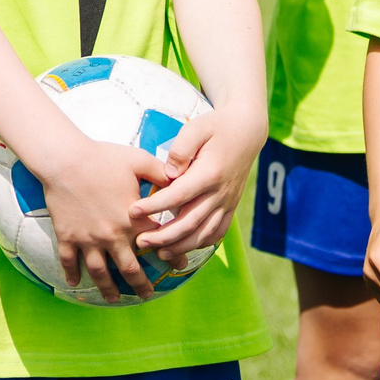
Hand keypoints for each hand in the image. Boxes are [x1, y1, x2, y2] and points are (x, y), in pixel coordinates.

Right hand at [38, 137, 176, 300]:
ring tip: (114, 299)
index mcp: (133, 220)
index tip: (180, 265)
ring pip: (99, 273)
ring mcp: (88, 239)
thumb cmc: (103, 158)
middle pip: (129, 269)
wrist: (65, 161)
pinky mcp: (68, 237)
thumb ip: (162, 173)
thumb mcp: (139, 161)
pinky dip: (71, 274)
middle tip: (146, 295)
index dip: (173, 255)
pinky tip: (74, 284)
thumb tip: (180, 179)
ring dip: (107, 288)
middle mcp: (112, 236)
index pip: (158, 243)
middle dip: (140, 285)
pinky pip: (69, 261)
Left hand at [133, 108, 261, 267]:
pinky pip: (217, 232)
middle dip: (164, 236)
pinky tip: (183, 247)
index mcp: (211, 172)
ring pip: (204, 232)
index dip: (155, 206)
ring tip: (159, 252)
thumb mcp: (196, 128)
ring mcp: (228, 202)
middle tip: (140, 241)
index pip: (179, 195)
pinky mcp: (231, 206)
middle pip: (190, 221)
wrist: (247, 132)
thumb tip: (168, 175)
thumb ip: (181, 150)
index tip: (132, 211)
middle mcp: (221, 192)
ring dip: (181, 246)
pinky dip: (200, 243)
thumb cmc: (216, 127)